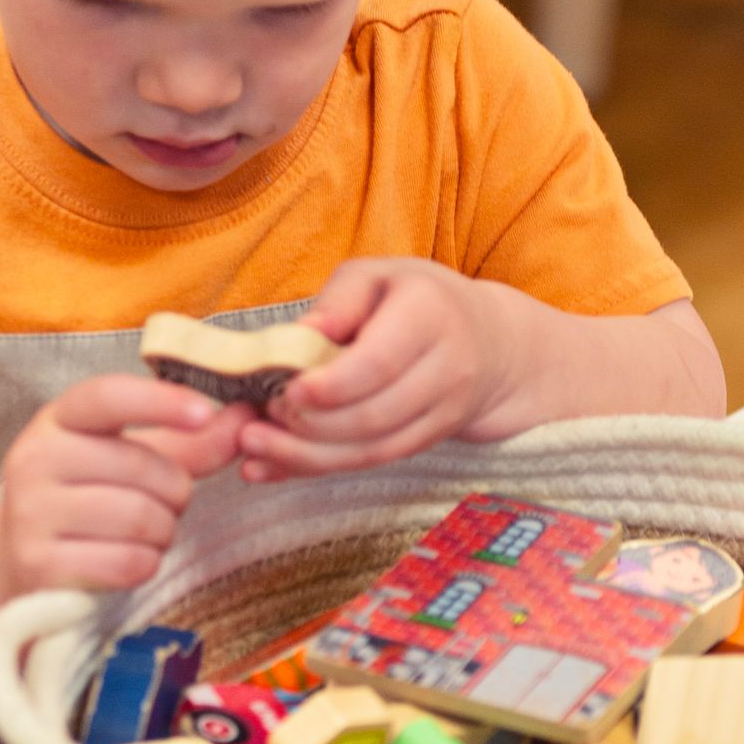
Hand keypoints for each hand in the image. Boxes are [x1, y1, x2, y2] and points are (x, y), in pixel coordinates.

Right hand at [0, 374, 246, 590]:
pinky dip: (145, 565)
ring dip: (163, 532)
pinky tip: (128, 560)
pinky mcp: (39, 565)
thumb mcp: (132, 458)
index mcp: (58, 420)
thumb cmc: (90, 500)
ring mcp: (31, 513)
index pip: (109, 396)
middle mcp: (35, 459)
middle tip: (166, 504)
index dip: (160, 402)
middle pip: (143, 468)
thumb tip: (249, 415)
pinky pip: (128, 562)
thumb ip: (191, 440)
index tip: (204, 412)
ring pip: (140, 518)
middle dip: (175, 492)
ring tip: (146, 533)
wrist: (20, 561)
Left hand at [236, 260, 511, 479]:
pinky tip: (273, 467)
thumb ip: (338, 301)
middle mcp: (447, 368)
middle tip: (257, 422)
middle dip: (310, 427)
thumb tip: (298, 335)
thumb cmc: (416, 298)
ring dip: (308, 456)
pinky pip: (374, 462)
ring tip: (254, 448)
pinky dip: (320, 467)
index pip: (380, 361)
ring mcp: (445, 412)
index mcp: (430, 314)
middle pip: (375, 414)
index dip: (332, 385)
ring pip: (374, 448)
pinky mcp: (431, 441)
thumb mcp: (376, 276)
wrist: (489, 342)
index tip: (287, 392)